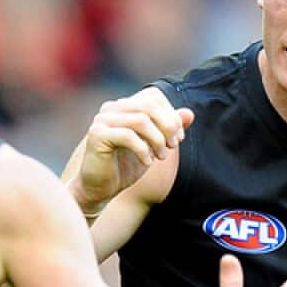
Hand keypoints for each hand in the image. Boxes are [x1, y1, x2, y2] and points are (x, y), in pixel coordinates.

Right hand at [69, 87, 193, 212]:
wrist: (99, 189)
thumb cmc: (125, 167)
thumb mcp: (153, 146)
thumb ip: (168, 128)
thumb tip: (190, 113)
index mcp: (124, 106)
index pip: (153, 96)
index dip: (171, 114)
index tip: (178, 137)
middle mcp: (111, 108)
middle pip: (149, 105)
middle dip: (168, 126)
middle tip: (173, 146)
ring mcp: (102, 120)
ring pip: (141, 120)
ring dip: (158, 140)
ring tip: (161, 157)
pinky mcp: (97, 136)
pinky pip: (128, 136)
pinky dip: (143, 150)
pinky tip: (146, 163)